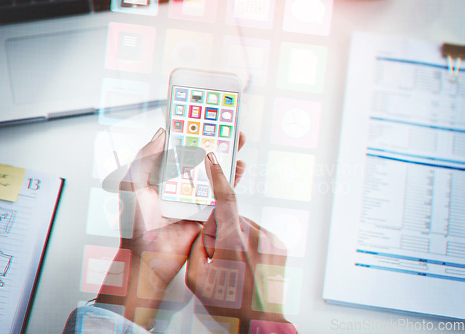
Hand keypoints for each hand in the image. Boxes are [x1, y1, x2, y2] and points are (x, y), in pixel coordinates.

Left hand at [97, 128, 246, 328]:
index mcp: (159, 175)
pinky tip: (239, 167)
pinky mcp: (205, 211)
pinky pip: (220, 194)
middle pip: (198, 157)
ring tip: (237, 142)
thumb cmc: (134, 223)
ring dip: (225, 157)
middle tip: (227, 127)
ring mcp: (193, 197)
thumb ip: (145, 157)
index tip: (202, 117)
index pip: (176, 148)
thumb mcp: (132, 184)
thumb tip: (161, 132)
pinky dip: (231, 180)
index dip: (189, 133)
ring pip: (212, 172)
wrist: (147, 257)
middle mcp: (177, 183)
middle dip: (213, 142)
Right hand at [186, 152, 296, 333]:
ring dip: (234, 239)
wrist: (260, 323)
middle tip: (218, 258)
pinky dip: (247, 244)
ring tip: (233, 266)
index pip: (225, 200)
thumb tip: (206, 232)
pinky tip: (245, 264)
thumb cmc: (229, 306)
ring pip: (242, 227)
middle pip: (230, 218)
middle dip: (219, 231)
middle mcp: (256, 238)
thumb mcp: (198, 279)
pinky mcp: (279, 246)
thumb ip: (198, 247)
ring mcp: (270, 241)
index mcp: (234, 244)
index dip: (218, 177)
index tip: (213, 159)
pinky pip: (256, 234)